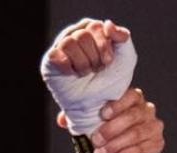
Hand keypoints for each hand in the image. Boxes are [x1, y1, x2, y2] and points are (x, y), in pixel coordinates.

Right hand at [41, 19, 137, 140]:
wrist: (99, 105)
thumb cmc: (111, 81)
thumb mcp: (125, 57)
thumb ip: (122, 37)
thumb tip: (107, 23)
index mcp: (93, 30)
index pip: (96, 27)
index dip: (103, 46)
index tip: (107, 62)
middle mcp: (76, 34)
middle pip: (82, 35)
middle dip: (93, 57)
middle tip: (95, 70)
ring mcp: (61, 47)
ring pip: (69, 43)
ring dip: (82, 63)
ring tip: (85, 73)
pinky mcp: (50, 62)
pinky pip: (55, 54)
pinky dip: (67, 67)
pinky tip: (72, 75)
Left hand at [57, 87, 163, 152]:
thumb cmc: (107, 136)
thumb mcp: (93, 125)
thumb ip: (79, 118)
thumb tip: (62, 120)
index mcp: (132, 99)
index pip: (130, 95)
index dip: (117, 104)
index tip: (102, 115)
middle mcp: (146, 110)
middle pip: (133, 115)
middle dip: (112, 128)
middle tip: (96, 140)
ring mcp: (154, 126)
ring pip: (138, 132)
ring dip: (117, 144)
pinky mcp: (157, 143)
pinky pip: (145, 148)